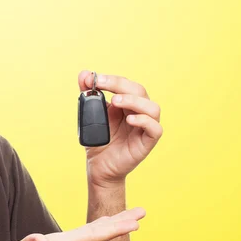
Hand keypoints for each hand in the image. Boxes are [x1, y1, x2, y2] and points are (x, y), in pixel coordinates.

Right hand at [0, 207, 145, 240]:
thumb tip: (41, 240)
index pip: (93, 239)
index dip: (113, 230)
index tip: (134, 224)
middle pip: (99, 235)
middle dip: (120, 224)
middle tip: (142, 213)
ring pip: (93, 234)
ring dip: (112, 225)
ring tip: (130, 217)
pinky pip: (83, 234)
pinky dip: (96, 226)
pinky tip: (102, 223)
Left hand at [79, 71, 162, 187]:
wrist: (99, 167)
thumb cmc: (99, 141)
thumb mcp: (89, 115)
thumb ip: (88, 95)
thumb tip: (85, 73)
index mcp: (127, 104)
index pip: (126, 85)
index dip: (112, 79)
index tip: (95, 78)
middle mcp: (139, 112)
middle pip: (139, 91)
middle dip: (120, 85)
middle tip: (102, 85)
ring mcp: (145, 127)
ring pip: (152, 108)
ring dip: (134, 101)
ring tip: (116, 101)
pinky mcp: (147, 142)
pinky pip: (155, 129)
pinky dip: (144, 121)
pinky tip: (130, 120)